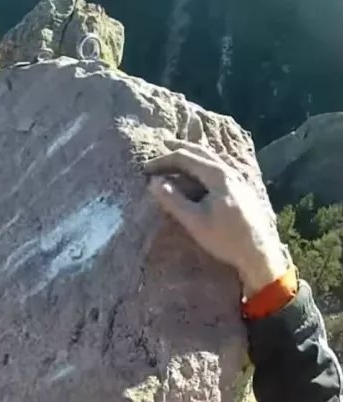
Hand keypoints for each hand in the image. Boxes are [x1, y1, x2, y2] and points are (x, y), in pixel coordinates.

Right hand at [144, 139, 289, 296]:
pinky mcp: (240, 188)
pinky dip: (202, 163)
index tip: (145, 169)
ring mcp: (237, 179)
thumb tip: (154, 182)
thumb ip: (173, 200)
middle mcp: (229, 171)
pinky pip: (217, 166)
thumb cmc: (225, 238)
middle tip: (162, 144)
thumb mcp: (194, 221)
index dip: (163, 160)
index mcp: (218, 175)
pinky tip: (199, 171)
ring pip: (211, 158)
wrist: (259, 253)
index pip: (185, 158)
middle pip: (201, 152)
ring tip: (177, 154)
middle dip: (179, 148)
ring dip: (191, 154)